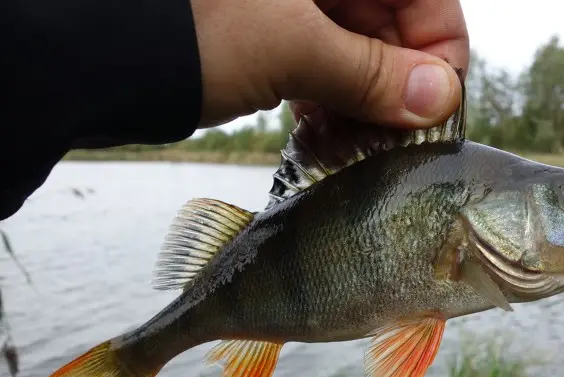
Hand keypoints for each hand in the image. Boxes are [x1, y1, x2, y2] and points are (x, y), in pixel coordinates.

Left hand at [191, 0, 468, 129]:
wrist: (92, 49)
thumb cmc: (189, 29)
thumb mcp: (290, 47)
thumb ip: (370, 72)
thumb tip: (438, 101)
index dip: (439, 49)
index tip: (436, 107)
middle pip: (393, 22)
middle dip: (399, 84)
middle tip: (395, 142)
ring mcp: (295, 4)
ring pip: (359, 47)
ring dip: (365, 100)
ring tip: (357, 145)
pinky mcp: (271, 32)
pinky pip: (323, 62)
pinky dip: (330, 99)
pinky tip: (324, 134)